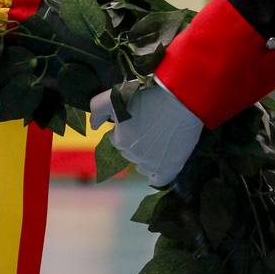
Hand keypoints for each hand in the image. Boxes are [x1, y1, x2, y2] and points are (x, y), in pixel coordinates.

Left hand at [89, 77, 204, 186]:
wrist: (181, 97)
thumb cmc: (149, 94)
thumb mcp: (115, 94)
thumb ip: (97, 109)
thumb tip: (93, 126)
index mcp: (120, 139)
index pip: (117, 140)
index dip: (127, 129)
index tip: (139, 119)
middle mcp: (133, 155)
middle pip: (130, 152)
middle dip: (137, 142)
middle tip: (151, 126)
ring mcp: (151, 163)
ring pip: (143, 165)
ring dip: (147, 156)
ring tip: (160, 138)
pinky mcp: (169, 167)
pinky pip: (158, 180)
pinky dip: (157, 175)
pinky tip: (161, 165)